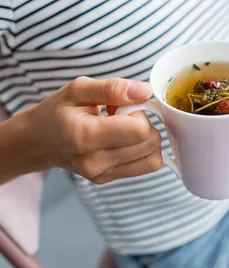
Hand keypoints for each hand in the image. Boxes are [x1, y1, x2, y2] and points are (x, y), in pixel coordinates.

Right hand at [0, 77, 162, 184]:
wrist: (36, 141)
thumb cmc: (56, 112)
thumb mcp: (78, 89)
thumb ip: (113, 88)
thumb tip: (145, 91)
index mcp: (86, 136)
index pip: (140, 130)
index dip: (140, 112)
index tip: (123, 105)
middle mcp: (95, 162)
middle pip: (150, 144)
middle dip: (144, 123)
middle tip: (120, 115)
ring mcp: (102, 175)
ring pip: (153, 159)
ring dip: (144, 139)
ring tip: (121, 128)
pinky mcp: (108, 180)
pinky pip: (144, 165)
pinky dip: (140, 149)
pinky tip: (120, 139)